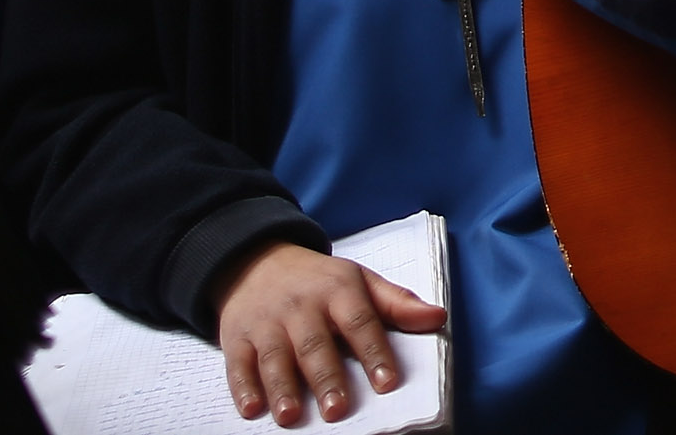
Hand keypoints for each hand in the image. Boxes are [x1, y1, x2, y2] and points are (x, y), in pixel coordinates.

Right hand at [214, 240, 444, 427]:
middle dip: (326, 378)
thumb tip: (439, 317)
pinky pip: (237, 364)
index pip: (360, 322)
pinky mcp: (236, 337)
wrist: (255, 260)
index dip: (375, 352)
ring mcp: (266, 322)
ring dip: (282, 387)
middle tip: (338, 410)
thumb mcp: (360, 280)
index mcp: (338, 290)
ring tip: (291, 416)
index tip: (388, 382)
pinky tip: (251, 409)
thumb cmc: (318, 280)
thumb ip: (397, 303)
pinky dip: (243, 387)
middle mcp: (301, 306)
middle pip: (315, 344)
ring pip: (275, 357)